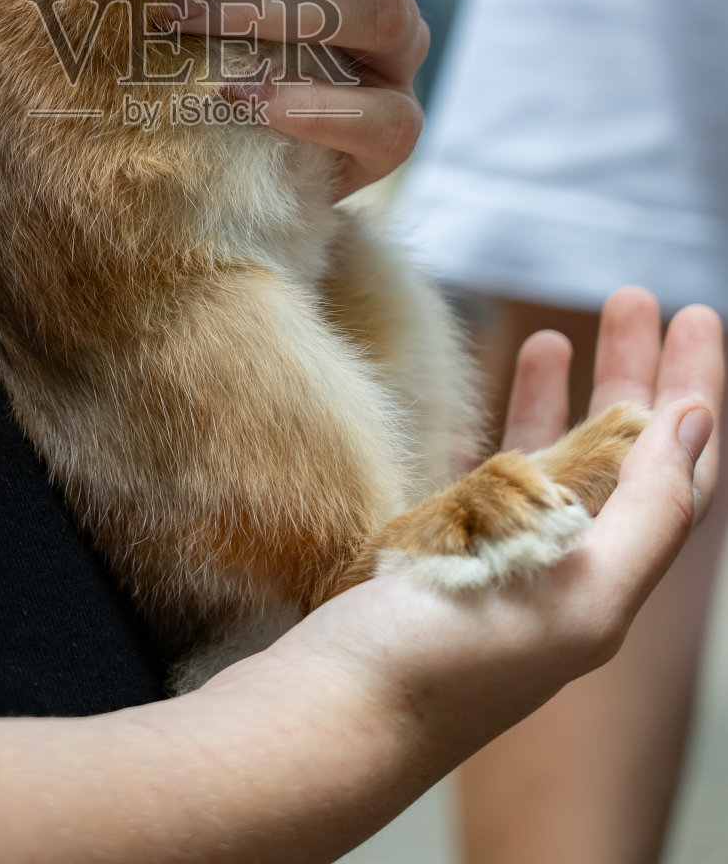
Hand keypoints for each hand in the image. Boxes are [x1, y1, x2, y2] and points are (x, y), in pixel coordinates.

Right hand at [228, 288, 722, 799]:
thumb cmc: (445, 662)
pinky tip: (487, 399)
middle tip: (633, 296)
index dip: (694, 390)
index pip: (677, 471)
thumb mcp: (577, 592)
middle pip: (619, 454)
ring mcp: (496, 564)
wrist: (326, 720)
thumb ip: (648, 512)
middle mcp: (562, 571)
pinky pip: (484, 479)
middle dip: (633, 372)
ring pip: (549, 459)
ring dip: (565, 392)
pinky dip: (496, 429)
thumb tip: (696, 422)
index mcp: (609, 581)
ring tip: (559, 330)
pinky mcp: (437, 557)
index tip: (693, 313)